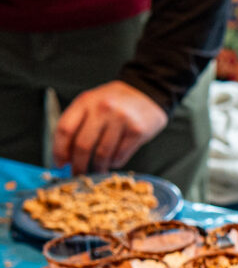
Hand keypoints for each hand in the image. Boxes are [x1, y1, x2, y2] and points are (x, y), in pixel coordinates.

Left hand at [53, 81, 168, 174]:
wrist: (147, 93)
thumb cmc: (115, 102)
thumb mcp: (92, 103)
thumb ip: (78, 124)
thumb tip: (66, 155)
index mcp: (85, 101)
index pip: (65, 129)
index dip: (59, 150)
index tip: (59, 164)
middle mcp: (102, 109)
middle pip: (83, 145)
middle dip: (78, 164)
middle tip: (77, 174)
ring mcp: (121, 120)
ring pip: (102, 154)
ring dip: (97, 167)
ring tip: (97, 171)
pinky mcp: (137, 131)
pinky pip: (120, 155)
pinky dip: (114, 163)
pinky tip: (113, 160)